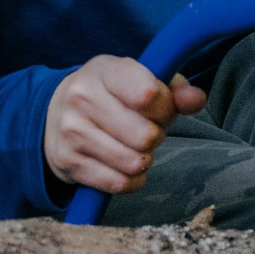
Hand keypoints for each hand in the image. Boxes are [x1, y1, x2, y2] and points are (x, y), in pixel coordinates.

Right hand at [44, 57, 205, 193]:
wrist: (57, 112)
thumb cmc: (112, 95)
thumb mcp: (140, 80)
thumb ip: (175, 90)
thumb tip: (197, 100)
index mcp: (104, 70)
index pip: (148, 94)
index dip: (166, 107)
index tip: (160, 107)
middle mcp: (82, 97)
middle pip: (145, 135)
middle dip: (155, 136)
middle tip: (145, 130)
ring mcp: (71, 130)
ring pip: (133, 162)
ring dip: (143, 160)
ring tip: (132, 146)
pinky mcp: (67, 161)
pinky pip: (119, 183)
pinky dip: (132, 180)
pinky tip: (124, 166)